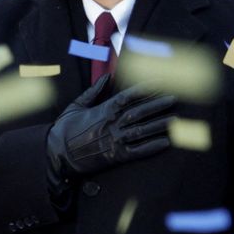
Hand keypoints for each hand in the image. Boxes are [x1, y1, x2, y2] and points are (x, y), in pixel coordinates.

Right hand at [46, 75, 174, 192]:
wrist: (58, 155)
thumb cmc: (66, 129)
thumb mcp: (77, 105)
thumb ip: (94, 91)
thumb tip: (107, 77)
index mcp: (104, 110)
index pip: (129, 96)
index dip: (145, 89)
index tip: (159, 82)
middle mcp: (112, 124)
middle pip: (140, 112)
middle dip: (158, 104)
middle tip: (174, 98)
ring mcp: (115, 141)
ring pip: (142, 131)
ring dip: (160, 124)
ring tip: (175, 119)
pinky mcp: (116, 156)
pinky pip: (138, 151)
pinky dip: (152, 147)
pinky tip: (166, 143)